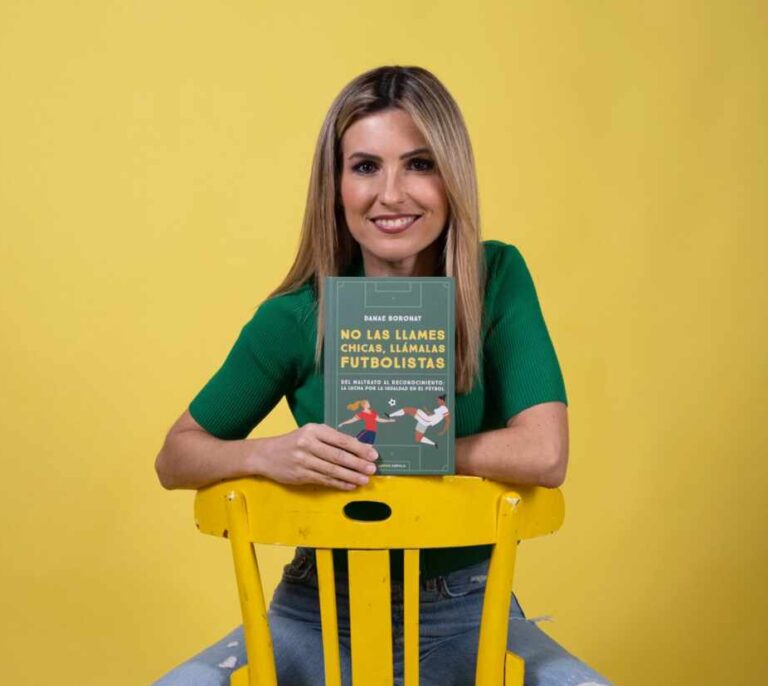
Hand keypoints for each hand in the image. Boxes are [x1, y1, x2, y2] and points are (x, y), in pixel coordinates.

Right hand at [262, 423, 377, 490]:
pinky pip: (324, 480)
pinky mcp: (301, 475)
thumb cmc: (294, 442)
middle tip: (372, 469)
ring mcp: (304, 461)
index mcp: (313, 430)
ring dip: (351, 476)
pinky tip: (350, 485)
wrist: (266, 455)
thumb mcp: (310, 433)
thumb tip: (357, 448)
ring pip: (332, 470)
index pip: (341, 440)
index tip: (373, 454)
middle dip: (358, 464)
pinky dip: (339, 484)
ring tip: (364, 480)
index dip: (359, 448)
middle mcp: (308, 444)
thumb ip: (331, 438)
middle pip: (338, 456)